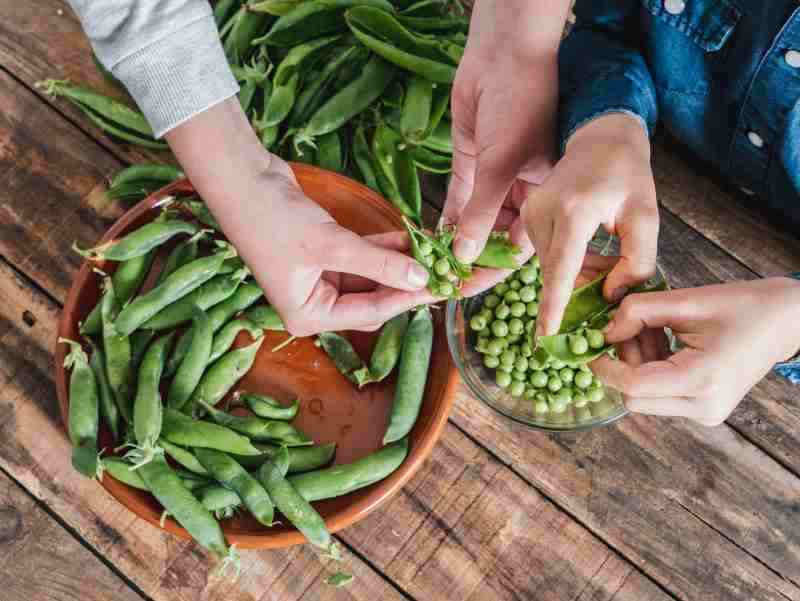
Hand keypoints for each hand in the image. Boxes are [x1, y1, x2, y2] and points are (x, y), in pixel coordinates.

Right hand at [166, 98, 432, 335]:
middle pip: (372, 299)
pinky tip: (409, 238)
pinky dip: (381, 248)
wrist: (242, 179)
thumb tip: (421, 278)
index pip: (370, 313)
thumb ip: (378, 263)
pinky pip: (361, 257)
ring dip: (396, 263)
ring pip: (369, 277)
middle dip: (403, 283)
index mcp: (308, 316)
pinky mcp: (323, 254)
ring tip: (431, 250)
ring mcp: (318, 279)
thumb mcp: (331, 245)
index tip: (442, 287)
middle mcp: (313, 304)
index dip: (407, 298)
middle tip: (441, 271)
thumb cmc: (274, 220)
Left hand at [443, 0, 570, 286]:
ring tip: (433, 266)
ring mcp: (496, 176)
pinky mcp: (473, 161)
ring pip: (476, 219)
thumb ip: (482, 212)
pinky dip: (447, 217)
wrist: (504, 52)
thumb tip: (465, 255)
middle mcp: (522, 189)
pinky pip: (460, 198)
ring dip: (456, 241)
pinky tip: (430, 238)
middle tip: (446, 284)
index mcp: (546, 192)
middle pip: (496, 236)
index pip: (523, 243)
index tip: (474, 290)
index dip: (498, 269)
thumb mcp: (502, 165)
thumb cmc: (520, 104)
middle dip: (473, 260)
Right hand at [522, 112, 658, 336]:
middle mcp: (542, 211)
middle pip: (556, 272)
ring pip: (550, 266)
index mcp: (573, 211)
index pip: (561, 268)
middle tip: (612, 285)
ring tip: (605, 259)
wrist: (600, 139)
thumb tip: (612, 295)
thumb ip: (636, 262)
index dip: (554, 305)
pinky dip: (568, 262)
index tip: (546, 336)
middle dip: (581, 288)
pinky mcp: (527, 215)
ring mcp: (530, 213)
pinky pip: (546, 254)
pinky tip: (589, 250)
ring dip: (576, 274)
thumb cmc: (627, 174)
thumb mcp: (646, 217)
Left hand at [591, 278, 799, 425]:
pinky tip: (663, 343)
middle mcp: (703, 406)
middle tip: (628, 329)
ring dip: (636, 366)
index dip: (604, 367)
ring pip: (644, 398)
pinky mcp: (704, 410)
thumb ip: (639, 312)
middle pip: (634, 397)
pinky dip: (651, 371)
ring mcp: (705, 412)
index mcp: (701, 380)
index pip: (633, 385)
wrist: (788, 321)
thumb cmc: (745, 306)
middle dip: (621, 363)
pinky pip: (660, 396)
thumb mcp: (687, 300)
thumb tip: (604, 330)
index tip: (589, 346)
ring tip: (654, 331)